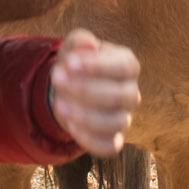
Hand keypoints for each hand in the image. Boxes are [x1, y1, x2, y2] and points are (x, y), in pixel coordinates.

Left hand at [50, 29, 139, 156]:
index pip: (124, 67)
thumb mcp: (74, 47)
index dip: (98, 66)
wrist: (68, 88)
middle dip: (85, 89)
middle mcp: (131, 93)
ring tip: (59, 104)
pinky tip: (70, 125)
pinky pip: (109, 147)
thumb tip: (88, 44)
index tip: (70, 62)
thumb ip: (80, 41)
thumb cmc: (76, 63)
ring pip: (116, 123)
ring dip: (85, 115)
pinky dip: (89, 138)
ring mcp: (124, 118)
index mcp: (128, 65)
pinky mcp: (113, 140)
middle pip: (119, 95)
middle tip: (57, 79)